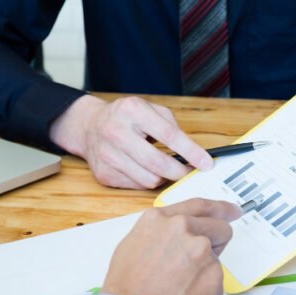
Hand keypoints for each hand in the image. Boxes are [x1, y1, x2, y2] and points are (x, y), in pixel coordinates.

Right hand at [49, 94, 213, 188]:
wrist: (89, 126)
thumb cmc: (126, 118)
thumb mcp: (149, 109)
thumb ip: (172, 126)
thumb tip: (194, 153)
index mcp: (132, 110)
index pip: (169, 135)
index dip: (191, 152)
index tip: (206, 163)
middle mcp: (116, 132)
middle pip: (158, 163)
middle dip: (180, 172)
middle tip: (189, 172)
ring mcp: (107, 155)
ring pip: (149, 179)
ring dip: (163, 177)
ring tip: (165, 168)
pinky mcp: (103, 174)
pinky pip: (136, 186)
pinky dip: (146, 181)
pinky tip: (144, 170)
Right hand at [101, 199, 240, 294]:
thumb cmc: (127, 288)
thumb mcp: (133, 244)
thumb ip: (161, 233)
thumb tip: (177, 237)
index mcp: (162, 219)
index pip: (199, 206)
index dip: (220, 208)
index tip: (232, 211)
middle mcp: (183, 228)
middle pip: (219, 227)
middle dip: (216, 242)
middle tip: (200, 262)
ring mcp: (201, 250)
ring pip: (216, 258)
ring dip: (205, 270)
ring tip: (181, 287)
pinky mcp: (214, 273)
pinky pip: (217, 281)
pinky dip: (207, 290)